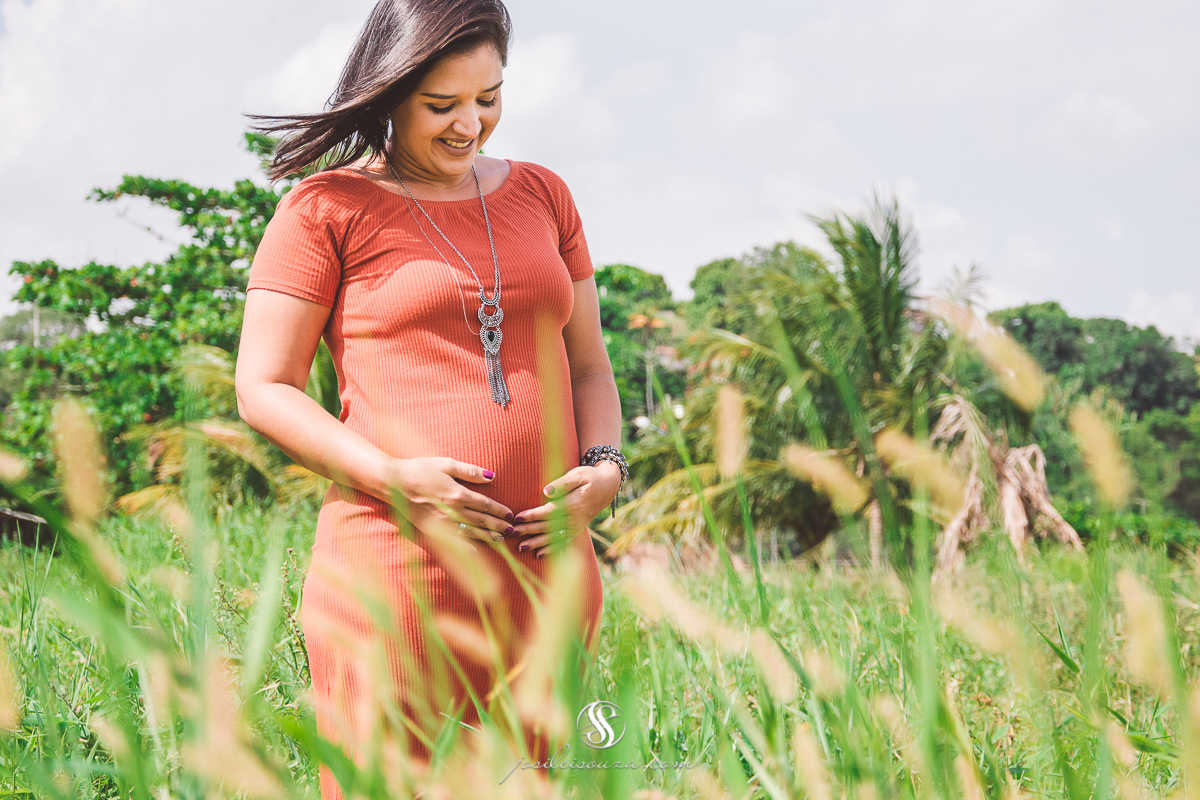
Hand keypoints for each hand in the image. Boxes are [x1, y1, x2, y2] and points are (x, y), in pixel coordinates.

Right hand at [387, 457, 514, 546]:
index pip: (485, 505)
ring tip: (501, 540)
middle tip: (513, 531)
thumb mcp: (446, 464)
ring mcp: (441, 522)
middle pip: (481, 520)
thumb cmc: (420, 469)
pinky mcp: (431, 529)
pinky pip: (452, 539)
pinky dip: (465, 547)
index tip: (511, 515)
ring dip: (486, 536)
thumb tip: (492, 476)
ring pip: (469, 532)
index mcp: (457, 494)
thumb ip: (469, 471)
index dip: (499, 511)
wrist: (393, 483)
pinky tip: (475, 552)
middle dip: (498, 526)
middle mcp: (452, 511)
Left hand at [511, 462, 621, 558]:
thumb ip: (563, 483)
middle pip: (547, 527)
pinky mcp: (577, 530)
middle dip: (528, 531)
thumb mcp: (578, 475)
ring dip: (536, 543)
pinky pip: (562, 542)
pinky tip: (538, 555)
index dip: (532, 515)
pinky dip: (551, 549)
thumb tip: (547, 491)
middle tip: (511, 533)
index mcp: (572, 504)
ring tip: (520, 548)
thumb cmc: (590, 478)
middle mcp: (574, 519)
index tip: (516, 517)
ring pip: (553, 538)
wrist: (607, 487)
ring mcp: (576, 527)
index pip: (548, 512)